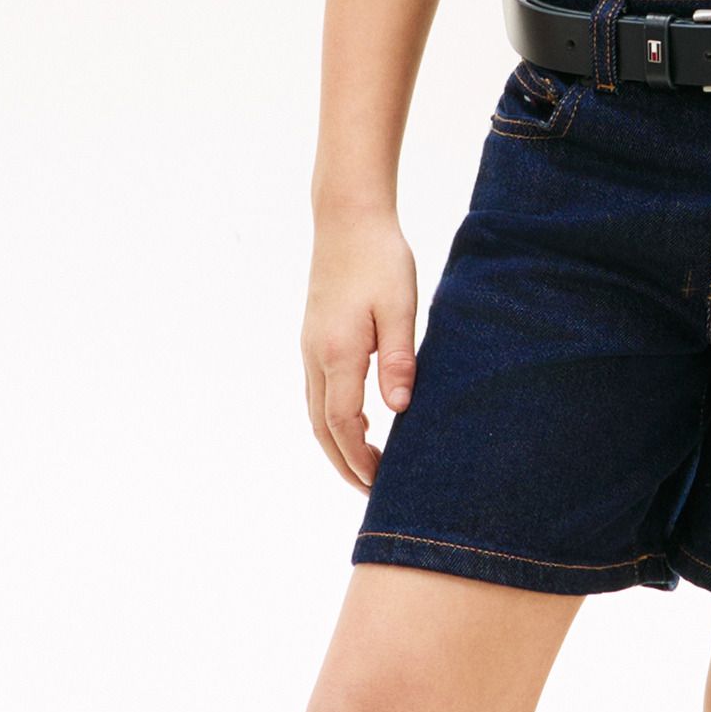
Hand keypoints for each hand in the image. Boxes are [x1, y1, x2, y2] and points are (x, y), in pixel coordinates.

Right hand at [302, 210, 419, 490]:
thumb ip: (398, 359)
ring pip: (316, 413)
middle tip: (373, 492)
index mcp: (338, 353)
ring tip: (365, 468)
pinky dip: (333, 420)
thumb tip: (400, 409)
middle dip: (346, 464)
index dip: (361, 459)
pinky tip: (358, 425)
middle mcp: (316, 356)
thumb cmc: (380, 258)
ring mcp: (310, 347)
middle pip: (323, 428)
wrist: (347, 219)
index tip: (382, 483)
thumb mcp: (400, 307)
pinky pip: (318, 393)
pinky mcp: (314, 338)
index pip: (345, 424)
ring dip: (337, 445)